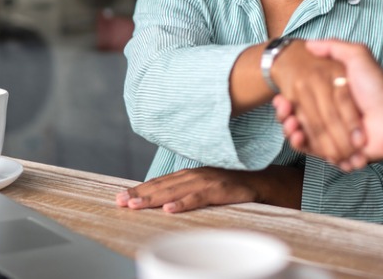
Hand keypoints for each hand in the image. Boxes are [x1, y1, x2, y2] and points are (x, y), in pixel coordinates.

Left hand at [115, 166, 300, 212]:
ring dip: (153, 198)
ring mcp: (208, 180)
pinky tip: (169, 209)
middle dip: (139, 194)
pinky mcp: (221, 189)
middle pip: (162, 185)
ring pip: (175, 190)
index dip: (139, 189)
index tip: (120, 197)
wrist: (262, 182)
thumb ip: (186, 191)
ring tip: (135, 205)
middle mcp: (195, 174)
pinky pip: (199, 197)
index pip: (159, 182)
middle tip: (120, 201)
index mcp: (189, 174)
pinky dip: (183, 202)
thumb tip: (162, 202)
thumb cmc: (231, 187)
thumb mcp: (205, 187)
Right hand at [269, 42, 364, 167]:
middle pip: (299, 119)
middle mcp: (332, 116)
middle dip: (286, 116)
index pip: (302, 101)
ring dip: (291, 130)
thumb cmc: (376, 87)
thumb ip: (334, 47)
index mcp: (332, 98)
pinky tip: (298, 135)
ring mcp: (334, 135)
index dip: (288, 101)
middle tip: (282, 110)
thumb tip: (309, 44)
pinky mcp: (337, 152)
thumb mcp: (357, 56)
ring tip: (290, 124)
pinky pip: (313, 151)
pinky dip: (303, 145)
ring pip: (303, 136)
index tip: (281, 98)